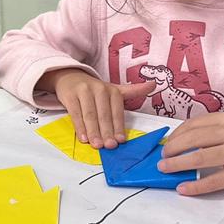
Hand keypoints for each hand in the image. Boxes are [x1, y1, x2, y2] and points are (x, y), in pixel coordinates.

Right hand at [39, 68, 155, 149]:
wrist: (70, 77)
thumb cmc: (94, 89)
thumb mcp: (113, 89)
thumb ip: (133, 91)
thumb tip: (154, 84)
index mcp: (112, 90)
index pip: (116, 110)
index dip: (118, 126)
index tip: (120, 140)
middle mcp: (99, 89)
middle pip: (103, 114)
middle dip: (107, 131)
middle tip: (109, 146)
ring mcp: (83, 91)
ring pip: (90, 115)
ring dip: (94, 131)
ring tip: (97, 145)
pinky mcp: (70, 96)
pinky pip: (75, 113)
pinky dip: (79, 127)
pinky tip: (83, 138)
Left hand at [158, 112, 223, 195]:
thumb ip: (215, 131)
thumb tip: (182, 142)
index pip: (193, 124)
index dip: (175, 135)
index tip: (165, 144)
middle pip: (192, 140)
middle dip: (172, 149)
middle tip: (161, 158)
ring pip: (199, 159)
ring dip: (177, 165)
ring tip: (165, 170)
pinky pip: (214, 180)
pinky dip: (195, 185)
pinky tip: (183, 189)